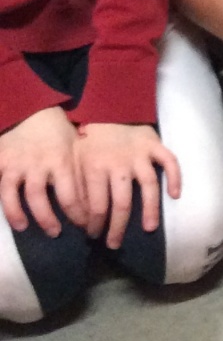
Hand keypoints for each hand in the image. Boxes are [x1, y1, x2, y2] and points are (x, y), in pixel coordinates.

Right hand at [0, 106, 84, 235]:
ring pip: (13, 195)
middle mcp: (37, 165)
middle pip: (40, 199)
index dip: (78, 215)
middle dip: (48, 220)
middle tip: (55, 233)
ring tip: (25, 227)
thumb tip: (95, 198)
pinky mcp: (0, 162)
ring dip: (18, 214)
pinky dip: (4, 204)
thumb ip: (81, 171)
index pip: (71, 196)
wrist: (29, 107)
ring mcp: (16, 164)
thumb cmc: (57, 128)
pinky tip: (10, 217)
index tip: (84, 225)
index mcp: (61, 161)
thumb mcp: (75, 146)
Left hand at [74, 123, 181, 248]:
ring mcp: (140, 155)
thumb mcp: (75, 161)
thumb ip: (79, 187)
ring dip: (149, 210)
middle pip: (121, 203)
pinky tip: (175, 194)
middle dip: (117, 228)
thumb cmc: (89, 139)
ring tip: (148, 228)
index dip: (94, 224)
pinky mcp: (155, 146)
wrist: (108, 107)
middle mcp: (119, 164)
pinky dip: (174, 177)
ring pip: (147, 186)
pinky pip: (170, 162)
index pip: (96, 205)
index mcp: (95, 167)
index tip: (92, 235)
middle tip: (115, 244)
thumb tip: (79, 217)